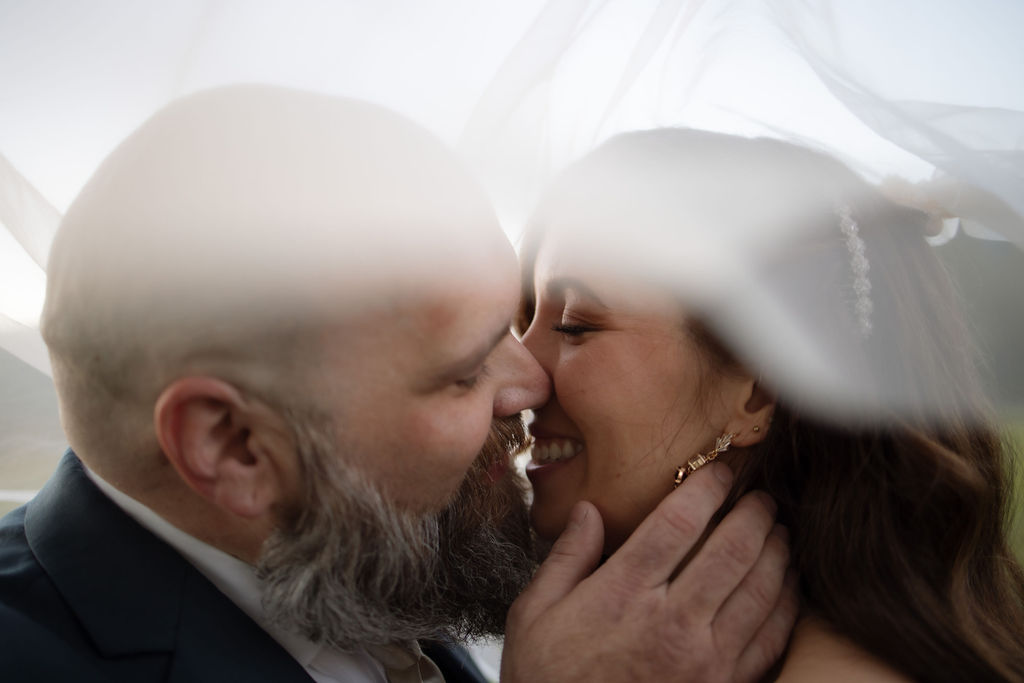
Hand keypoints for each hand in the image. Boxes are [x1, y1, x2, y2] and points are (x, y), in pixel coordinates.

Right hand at [501, 462, 797, 681]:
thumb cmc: (546, 678)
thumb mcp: (534, 613)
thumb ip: (566, 557)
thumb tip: (587, 510)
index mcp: (622, 595)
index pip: (678, 523)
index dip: (707, 489)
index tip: (721, 472)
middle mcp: (670, 623)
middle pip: (732, 551)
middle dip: (755, 515)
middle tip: (763, 497)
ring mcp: (704, 660)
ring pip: (759, 591)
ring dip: (777, 553)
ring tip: (780, 531)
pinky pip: (770, 639)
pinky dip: (786, 605)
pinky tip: (787, 585)